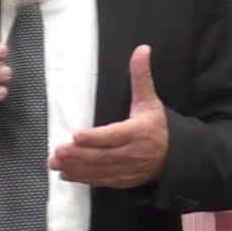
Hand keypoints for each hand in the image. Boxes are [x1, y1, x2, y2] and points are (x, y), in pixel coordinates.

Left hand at [49, 45, 167, 187]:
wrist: (175, 156)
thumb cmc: (158, 125)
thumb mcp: (150, 100)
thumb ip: (142, 76)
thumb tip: (142, 49)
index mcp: (139, 132)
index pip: (114, 135)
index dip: (95, 137)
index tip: (76, 135)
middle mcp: (133, 153)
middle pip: (103, 156)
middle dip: (79, 155)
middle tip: (58, 151)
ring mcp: (128, 169)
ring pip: (100, 170)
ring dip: (76, 168)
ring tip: (55, 163)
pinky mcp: (123, 180)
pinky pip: (101, 181)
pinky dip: (83, 179)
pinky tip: (65, 175)